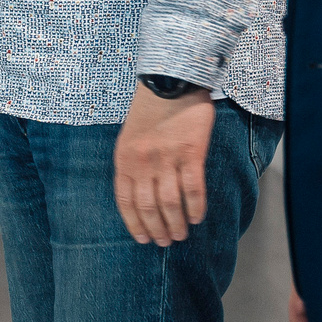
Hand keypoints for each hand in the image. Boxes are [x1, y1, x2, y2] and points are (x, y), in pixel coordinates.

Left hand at [112, 85, 212, 243]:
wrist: (172, 79)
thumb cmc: (150, 108)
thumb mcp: (129, 136)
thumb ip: (133, 164)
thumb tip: (141, 195)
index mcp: (125, 159)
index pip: (126, 202)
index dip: (135, 224)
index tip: (143, 239)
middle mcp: (143, 162)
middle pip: (149, 207)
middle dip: (157, 229)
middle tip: (167, 242)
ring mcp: (167, 158)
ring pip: (170, 203)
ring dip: (176, 223)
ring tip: (182, 234)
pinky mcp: (191, 152)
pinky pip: (193, 189)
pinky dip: (195, 207)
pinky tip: (197, 217)